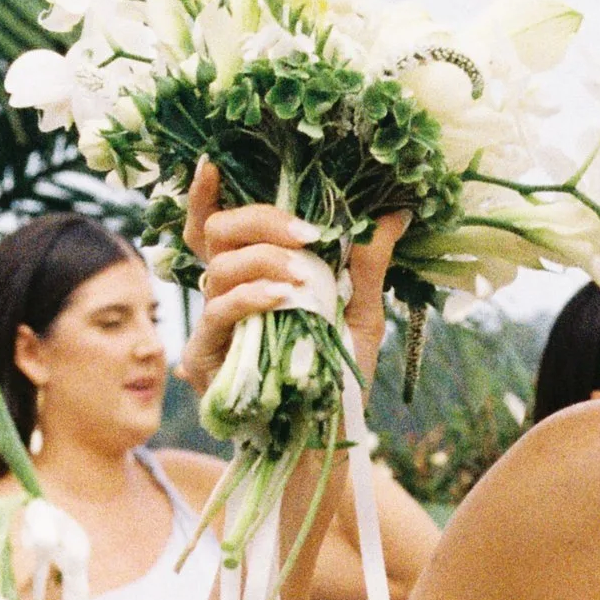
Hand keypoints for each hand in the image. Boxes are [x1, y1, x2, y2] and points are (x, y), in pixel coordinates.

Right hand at [178, 157, 407, 400]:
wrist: (330, 436)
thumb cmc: (338, 376)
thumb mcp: (361, 314)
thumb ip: (366, 264)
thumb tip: (393, 213)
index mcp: (254, 274)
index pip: (218, 226)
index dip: (206, 194)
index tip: (213, 163)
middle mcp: (226, 292)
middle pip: (216, 233)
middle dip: (260, 221)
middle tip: (306, 234)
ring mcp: (213, 325)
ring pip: (219, 268)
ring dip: (264, 261)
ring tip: (302, 277)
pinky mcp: (206, 358)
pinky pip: (218, 313)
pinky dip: (251, 298)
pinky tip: (281, 297)